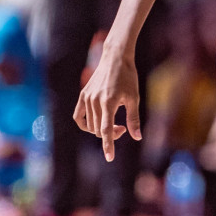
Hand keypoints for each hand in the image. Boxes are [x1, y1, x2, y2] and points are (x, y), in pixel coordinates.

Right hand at [74, 41, 140, 160]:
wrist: (116, 58)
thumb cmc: (128, 77)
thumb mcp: (134, 98)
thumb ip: (134, 119)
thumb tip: (137, 137)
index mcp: (109, 102)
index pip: (106, 130)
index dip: (108, 145)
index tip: (109, 158)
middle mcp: (95, 101)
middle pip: (98, 130)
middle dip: (110, 134)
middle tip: (123, 128)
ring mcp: (87, 98)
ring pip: (90, 125)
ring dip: (101, 129)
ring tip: (116, 123)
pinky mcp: (83, 95)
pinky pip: (79, 116)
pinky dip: (85, 124)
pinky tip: (95, 125)